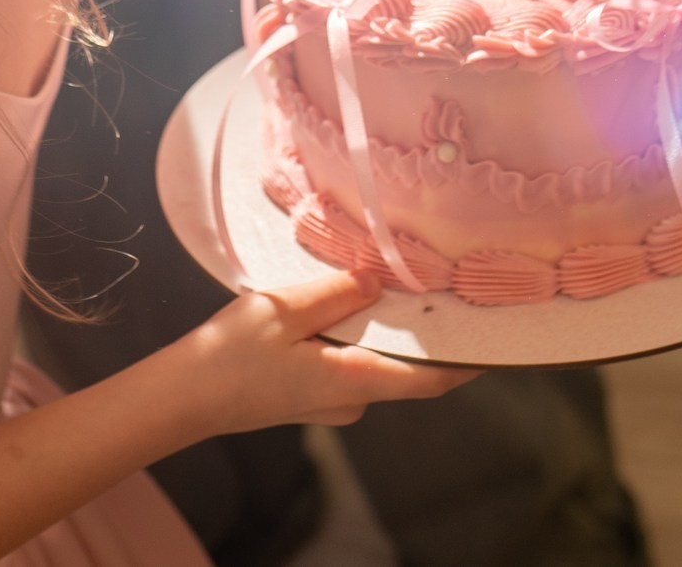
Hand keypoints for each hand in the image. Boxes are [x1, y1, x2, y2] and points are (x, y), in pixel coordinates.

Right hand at [178, 270, 476, 437]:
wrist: (181, 398)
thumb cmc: (228, 357)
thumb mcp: (283, 310)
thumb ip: (336, 293)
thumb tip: (377, 279)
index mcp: (354, 381)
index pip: (431, 379)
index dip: (469, 361)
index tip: (500, 338)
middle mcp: (352, 400)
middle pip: (407, 367)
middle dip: (429, 333)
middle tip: (453, 287)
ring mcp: (332, 402)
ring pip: (378, 363)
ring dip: (391, 331)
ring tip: (406, 283)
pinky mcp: (313, 394)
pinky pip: (353, 363)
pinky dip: (363, 336)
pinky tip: (357, 302)